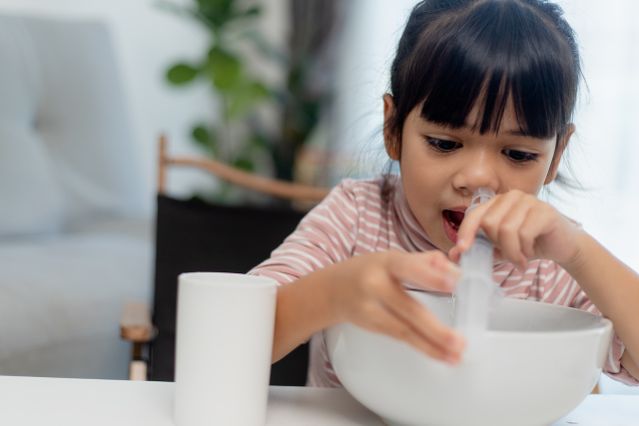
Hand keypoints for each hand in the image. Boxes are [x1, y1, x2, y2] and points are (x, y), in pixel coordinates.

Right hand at [330, 250, 464, 363]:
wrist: (331, 290)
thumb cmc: (369, 270)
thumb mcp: (392, 258)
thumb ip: (423, 261)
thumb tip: (453, 269)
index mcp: (386, 262)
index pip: (408, 267)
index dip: (430, 276)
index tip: (453, 283)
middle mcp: (375, 285)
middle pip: (408, 308)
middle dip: (435, 328)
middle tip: (459, 341)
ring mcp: (370, 308)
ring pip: (404, 330)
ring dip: (432, 345)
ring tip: (455, 354)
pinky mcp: (371, 326)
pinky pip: (400, 337)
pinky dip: (423, 347)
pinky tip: (441, 354)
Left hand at [449, 190, 582, 269]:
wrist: (563, 246)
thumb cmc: (530, 244)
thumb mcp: (500, 249)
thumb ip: (479, 249)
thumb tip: (453, 254)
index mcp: (497, 202)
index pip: (474, 214)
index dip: (466, 232)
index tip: (462, 249)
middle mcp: (511, 197)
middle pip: (489, 223)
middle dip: (497, 246)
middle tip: (510, 256)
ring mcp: (529, 201)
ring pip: (505, 230)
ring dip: (512, 252)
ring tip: (520, 259)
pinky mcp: (545, 211)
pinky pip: (524, 233)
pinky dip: (525, 250)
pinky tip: (531, 253)